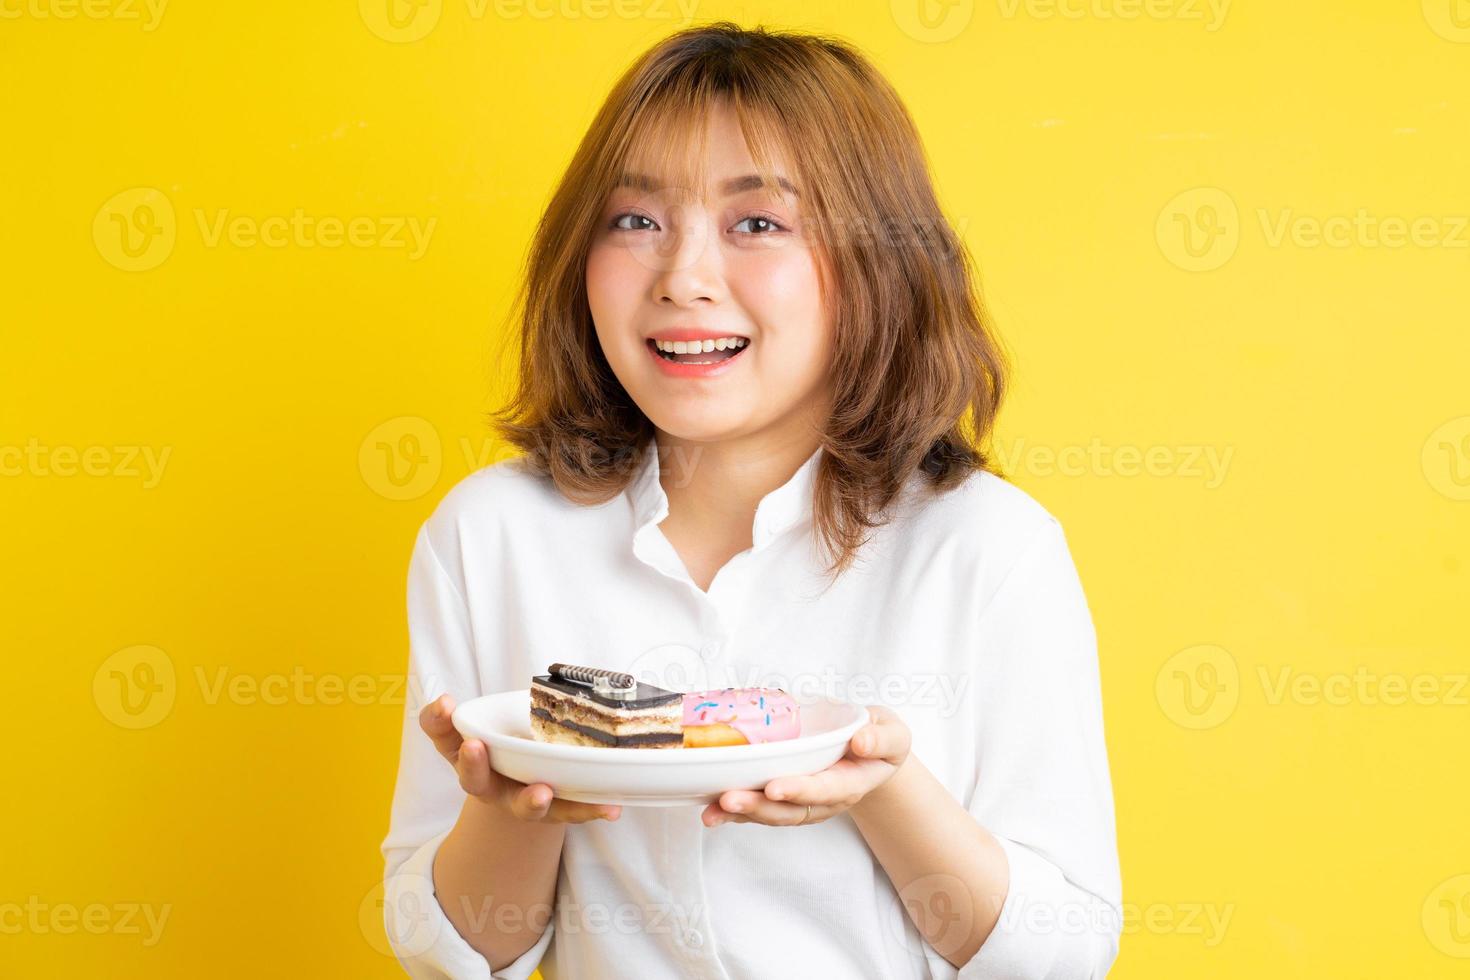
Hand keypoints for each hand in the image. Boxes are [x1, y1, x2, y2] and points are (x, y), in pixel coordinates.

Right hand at [420, 693, 620, 823]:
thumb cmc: (495, 750)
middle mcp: (490, 786)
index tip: (444, 707)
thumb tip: (443, 702)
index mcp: (468, 759)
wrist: (522, 788)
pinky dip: (590, 809)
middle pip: (477, 782)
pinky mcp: (555, 808)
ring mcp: (521, 800)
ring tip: (542, 792)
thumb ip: (448, 717)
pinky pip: (571, 810)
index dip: (441, 727)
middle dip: (475, 766)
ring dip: (532, 800)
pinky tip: (610, 806)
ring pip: (524, 805)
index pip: (446, 742)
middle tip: (474, 748)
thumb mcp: (469, 731)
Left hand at [701, 705, 910, 827]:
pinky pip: (762, 808)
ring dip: (742, 812)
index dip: (800, 789)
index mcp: (853, 782)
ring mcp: (805, 802)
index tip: (775, 787)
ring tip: (713, 810)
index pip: (825, 789)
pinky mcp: (787, 799)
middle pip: (793, 809)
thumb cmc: (879, 740)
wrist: (871, 754)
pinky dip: (736, 812)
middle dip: (760, 806)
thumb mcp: (894, 734)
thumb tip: (861, 741)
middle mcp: (826, 799)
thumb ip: (882, 738)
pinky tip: (712, 810)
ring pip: (773, 814)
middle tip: (729, 798)